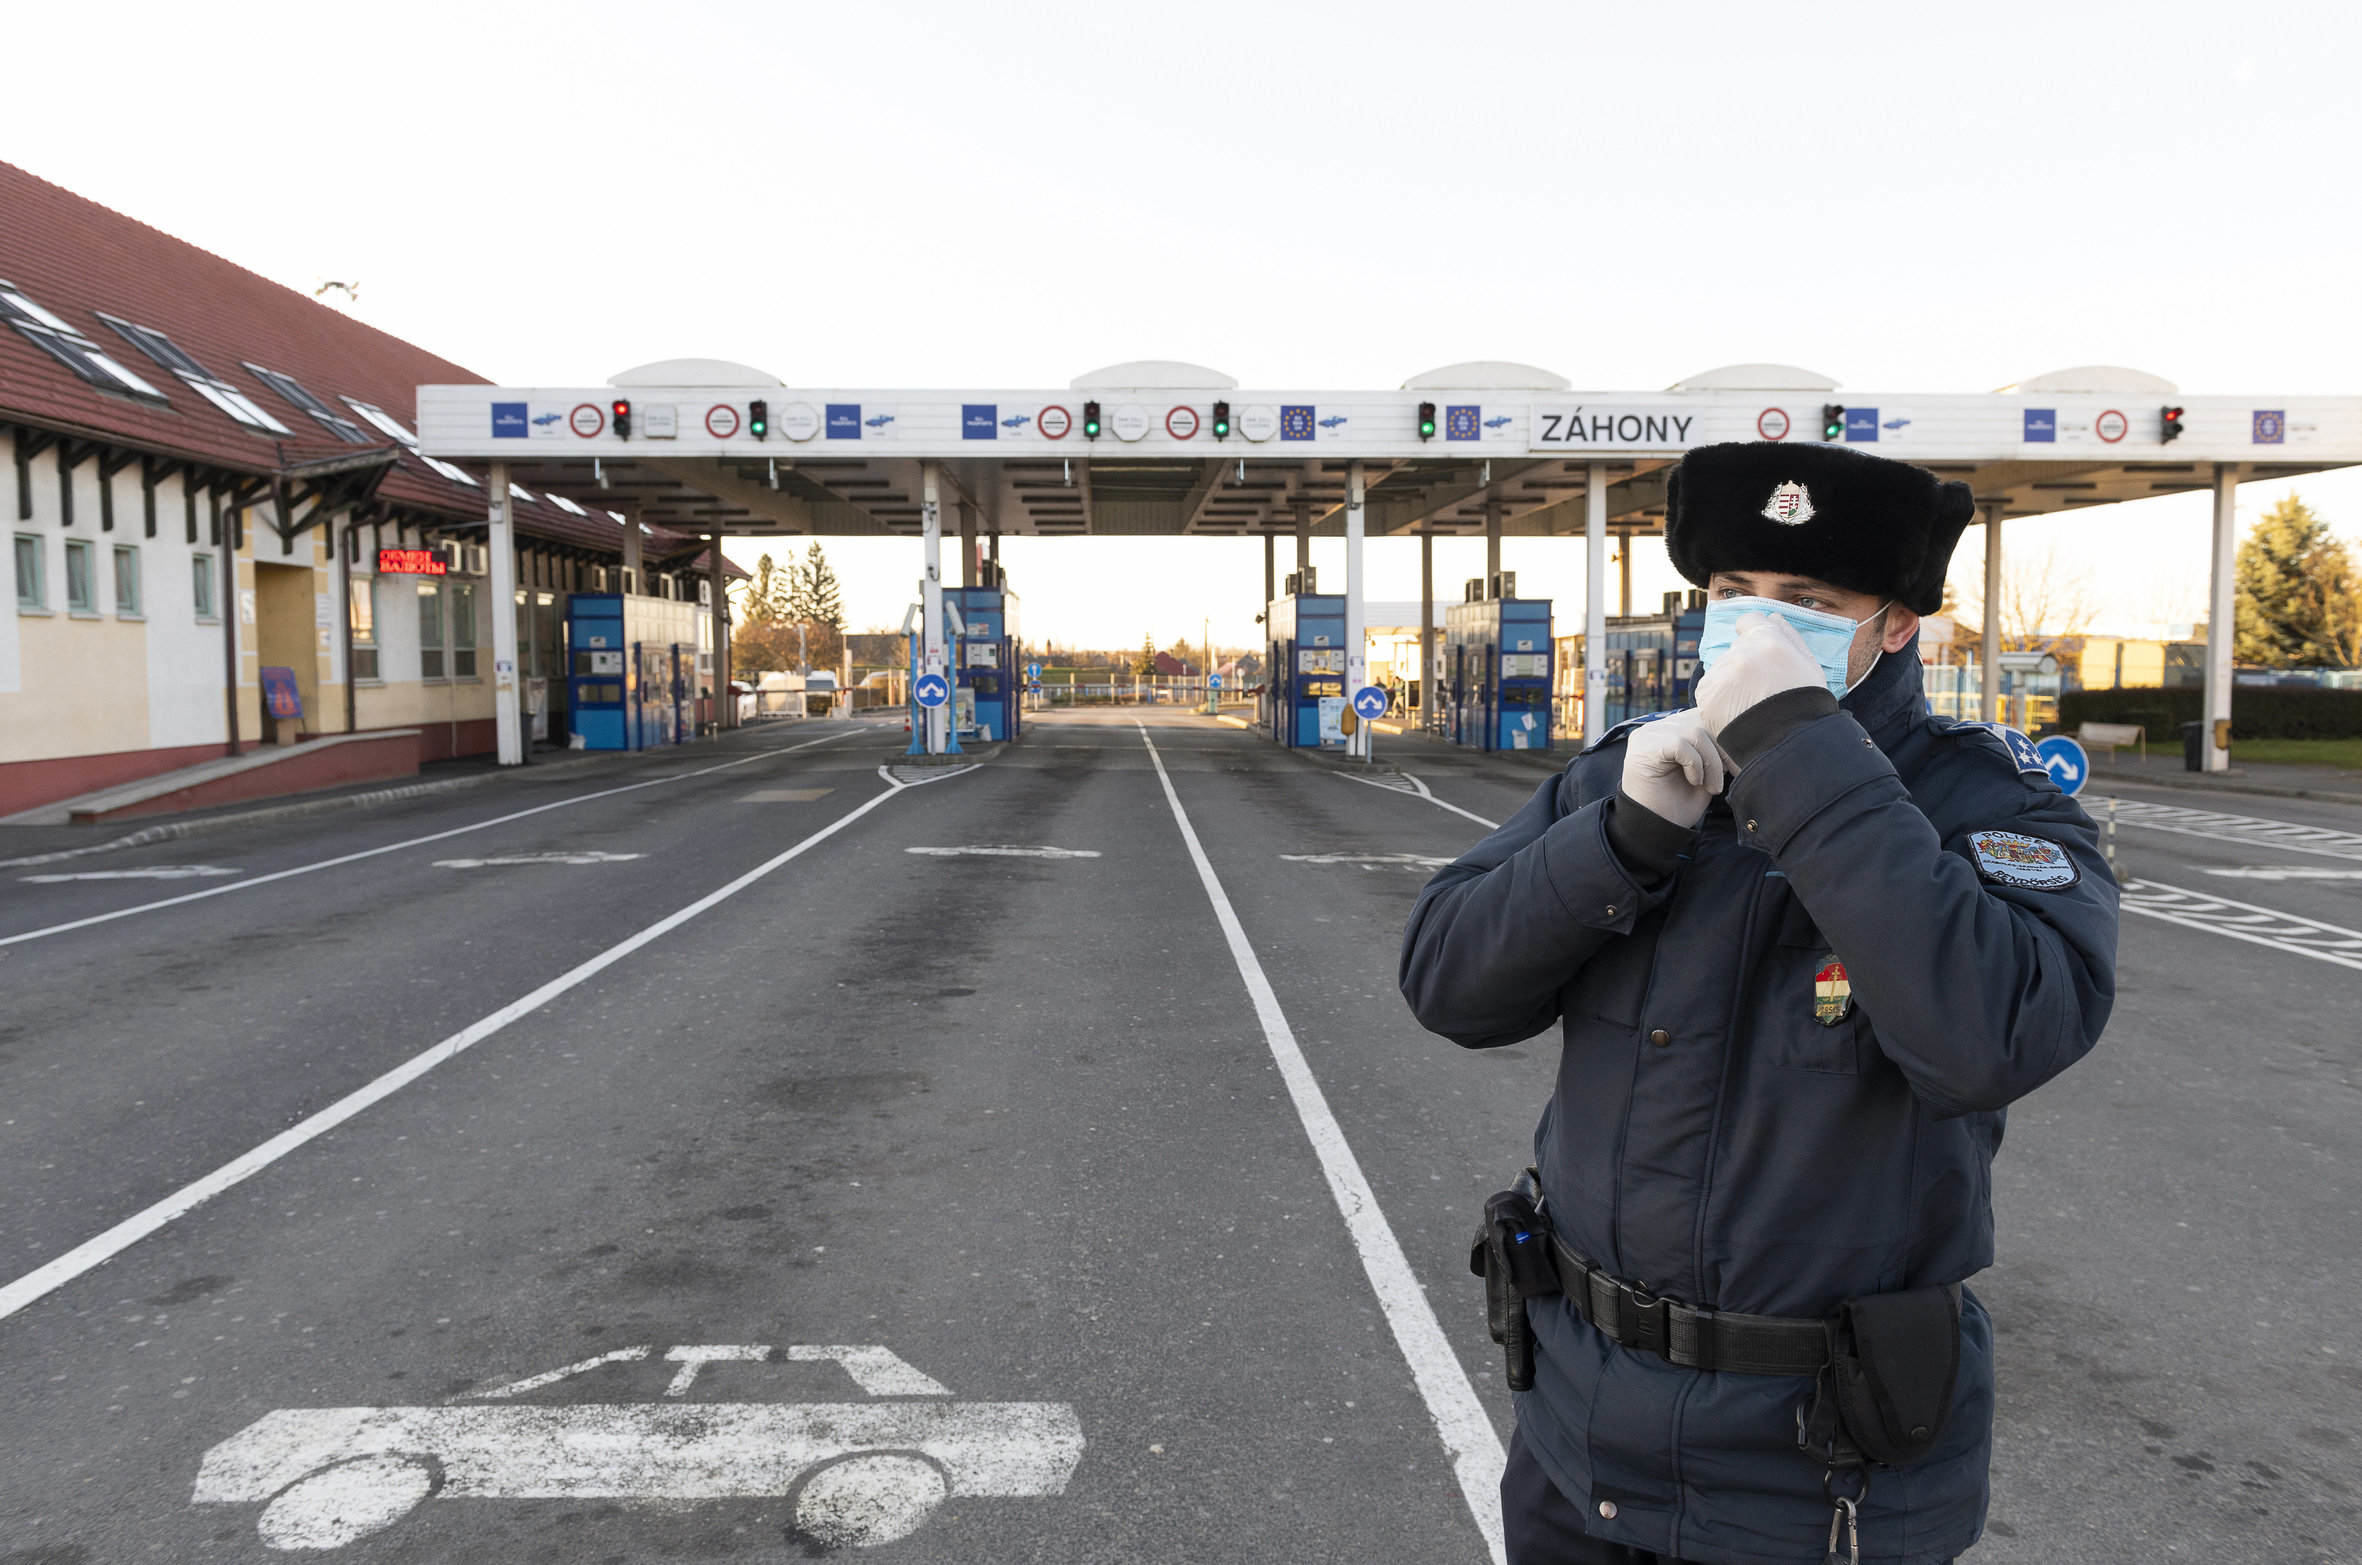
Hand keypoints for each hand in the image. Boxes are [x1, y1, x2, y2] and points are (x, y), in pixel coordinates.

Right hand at [1619, 709, 1726, 827]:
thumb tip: (1740, 734)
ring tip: (1711, 786)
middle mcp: (1658, 727)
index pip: (1705, 717)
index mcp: (1671, 730)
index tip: (1737, 765)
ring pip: (1695, 731)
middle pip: (1702, 720)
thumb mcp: (1705, 774)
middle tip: (1731, 774)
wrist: (1654, 830)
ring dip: (1711, 762)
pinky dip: (1695, 764)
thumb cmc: (1678, 805)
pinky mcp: (1644, 746)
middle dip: (1722, 749)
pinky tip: (1694, 781)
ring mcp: (1649, 734)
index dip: (1726, 737)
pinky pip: (1681, 744)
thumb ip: (1715, 751)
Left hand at [1695, 613, 1824, 737]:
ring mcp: (1721, 674)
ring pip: (1721, 670)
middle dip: (1746, 664)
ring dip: (1731, 682)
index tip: (1758, 650)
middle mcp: (1740, 653)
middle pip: (1736, 650)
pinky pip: (1709, 690)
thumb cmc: (1805, 704)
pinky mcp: (1707, 696)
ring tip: (1750, 706)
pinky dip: (1718, 699)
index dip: (1753, 633)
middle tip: (1762, 689)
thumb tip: (1772, 617)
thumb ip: (1789, 636)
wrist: (1788, 745)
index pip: (1748, 621)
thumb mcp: (1808, 665)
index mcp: (1768, 640)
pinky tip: (1736, 713)